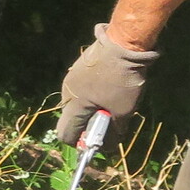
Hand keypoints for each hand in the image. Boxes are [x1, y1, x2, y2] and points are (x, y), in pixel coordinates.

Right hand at [54, 24, 157, 148]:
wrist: (124, 43)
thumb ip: (113, 132)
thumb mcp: (123, 111)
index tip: (95, 140)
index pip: (65, 133)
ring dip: (90, 108)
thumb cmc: (122, 80)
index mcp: (74, 105)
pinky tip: (109, 86)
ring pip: (76, 102)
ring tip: (111, 101)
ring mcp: (71, 77)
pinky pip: (81, 88)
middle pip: (71, 118)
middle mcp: (67, 92)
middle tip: (108, 120)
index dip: (79, 142)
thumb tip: (107, 146)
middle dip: (87, 124)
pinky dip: (91, 94)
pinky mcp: (79, 66)